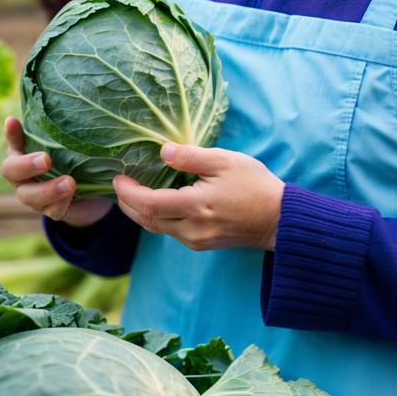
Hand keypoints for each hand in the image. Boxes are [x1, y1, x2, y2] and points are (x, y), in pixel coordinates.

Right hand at [0, 116, 112, 226]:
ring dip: (48, 189)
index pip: (12, 142)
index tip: (13, 120)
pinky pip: (52, 210)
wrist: (90, 193)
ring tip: (70, 182)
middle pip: (11, 171)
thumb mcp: (68, 143)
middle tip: (46, 159)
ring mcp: (34, 196)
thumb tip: (67, 97)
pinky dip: (61, 203)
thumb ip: (62, 128)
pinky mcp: (51, 210)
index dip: (11, 134)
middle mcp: (23, 175)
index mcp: (23, 154)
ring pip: (29, 196)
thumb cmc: (73, 159)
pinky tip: (72, 194)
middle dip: (27, 165)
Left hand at [112, 142, 284, 251]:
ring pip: (156, 228)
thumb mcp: (226, 161)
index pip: (149, 203)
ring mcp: (195, 240)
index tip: (118, 176)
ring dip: (139, 211)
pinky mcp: (200, 244)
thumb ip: (192, 157)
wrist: (278, 220)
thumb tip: (163, 151)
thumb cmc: (255, 186)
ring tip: (130, 192)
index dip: (128, 191)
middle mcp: (191, 229)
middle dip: (126, 203)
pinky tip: (156, 202)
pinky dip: (156, 216)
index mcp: (196, 206)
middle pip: (146, 220)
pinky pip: (170, 231)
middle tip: (118, 184)